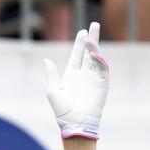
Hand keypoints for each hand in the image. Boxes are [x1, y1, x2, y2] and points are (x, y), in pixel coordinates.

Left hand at [43, 22, 109, 140]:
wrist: (76, 124)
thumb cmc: (63, 112)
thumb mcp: (53, 92)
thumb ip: (51, 76)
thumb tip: (46, 60)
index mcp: (71, 77)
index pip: (76, 57)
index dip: (79, 45)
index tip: (82, 33)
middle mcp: (83, 76)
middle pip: (88, 54)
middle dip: (91, 40)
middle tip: (94, 25)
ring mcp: (94, 80)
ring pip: (96, 59)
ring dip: (94, 47)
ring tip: (91, 36)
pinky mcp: (102, 85)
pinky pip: (102, 69)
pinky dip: (99, 60)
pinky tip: (95, 52)